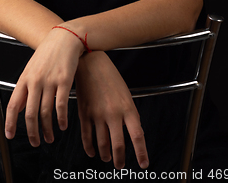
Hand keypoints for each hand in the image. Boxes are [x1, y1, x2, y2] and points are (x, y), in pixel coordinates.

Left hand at [5, 27, 83, 145]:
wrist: (64, 38)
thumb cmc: (48, 53)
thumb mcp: (31, 68)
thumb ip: (25, 88)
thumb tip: (20, 107)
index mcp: (24, 78)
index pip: (13, 105)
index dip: (10, 123)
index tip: (10, 135)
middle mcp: (35, 81)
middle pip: (30, 114)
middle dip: (32, 132)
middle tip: (35, 142)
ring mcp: (49, 81)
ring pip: (45, 113)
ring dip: (47, 129)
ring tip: (50, 137)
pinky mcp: (64, 81)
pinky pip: (60, 106)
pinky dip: (61, 119)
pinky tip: (62, 125)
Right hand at [75, 51, 148, 169]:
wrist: (90, 63)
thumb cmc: (109, 76)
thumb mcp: (125, 93)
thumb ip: (130, 113)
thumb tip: (134, 130)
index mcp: (127, 107)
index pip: (138, 136)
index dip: (141, 153)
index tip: (143, 164)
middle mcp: (113, 113)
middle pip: (119, 145)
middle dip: (120, 160)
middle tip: (120, 166)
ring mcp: (98, 115)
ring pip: (102, 144)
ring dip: (105, 155)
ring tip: (107, 158)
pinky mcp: (84, 114)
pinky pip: (87, 137)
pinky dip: (90, 148)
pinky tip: (92, 152)